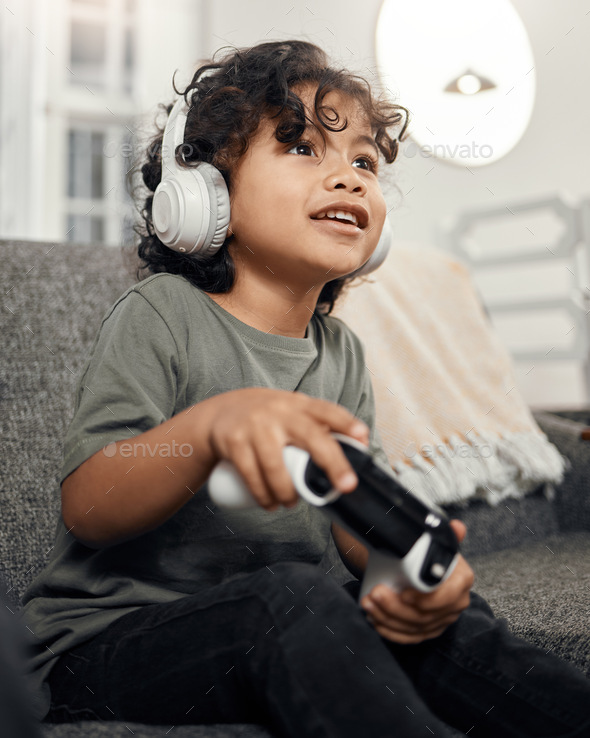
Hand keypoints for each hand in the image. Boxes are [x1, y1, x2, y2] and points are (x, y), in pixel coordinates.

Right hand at [206, 388, 368, 509]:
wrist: (218, 414)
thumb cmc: (266, 418)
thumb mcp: (290, 412)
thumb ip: (319, 425)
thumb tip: (359, 445)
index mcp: (298, 405)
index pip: (326, 410)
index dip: (345, 423)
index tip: (363, 437)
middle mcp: (279, 412)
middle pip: (311, 437)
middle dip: (332, 463)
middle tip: (346, 486)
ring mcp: (255, 426)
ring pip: (277, 466)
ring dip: (287, 492)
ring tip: (291, 504)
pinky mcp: (234, 442)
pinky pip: (251, 475)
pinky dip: (262, 495)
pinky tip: (269, 504)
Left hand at [360, 520, 473, 643]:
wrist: (419, 564)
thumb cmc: (427, 553)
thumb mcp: (434, 541)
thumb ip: (444, 534)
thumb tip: (457, 526)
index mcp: (461, 581)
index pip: (449, 597)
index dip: (428, 600)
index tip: (405, 594)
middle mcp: (454, 604)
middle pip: (425, 615)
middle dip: (396, 607)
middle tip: (376, 593)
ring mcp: (440, 620)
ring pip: (413, 627)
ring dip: (387, 617)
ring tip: (369, 602)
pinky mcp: (426, 630)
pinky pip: (408, 636)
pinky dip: (389, 630)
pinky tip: (374, 619)